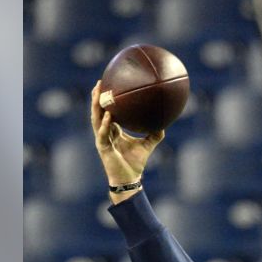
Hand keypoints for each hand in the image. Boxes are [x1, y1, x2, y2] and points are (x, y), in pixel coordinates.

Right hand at [90, 80, 163, 200]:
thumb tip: (165, 123)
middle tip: (100, 83)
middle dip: (97, 98)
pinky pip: (102, 134)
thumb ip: (155, 134)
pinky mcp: (103, 148)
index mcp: (113, 131)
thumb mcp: (147, 145)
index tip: (108, 85)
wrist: (130, 179)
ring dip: (96, 107)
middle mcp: (105, 133)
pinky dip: (105, 124)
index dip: (106, 100)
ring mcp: (102, 140)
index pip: (107, 112)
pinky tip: (108, 115)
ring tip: (98, 94)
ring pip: (95, 120)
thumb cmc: (135, 163)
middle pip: (97, 112)